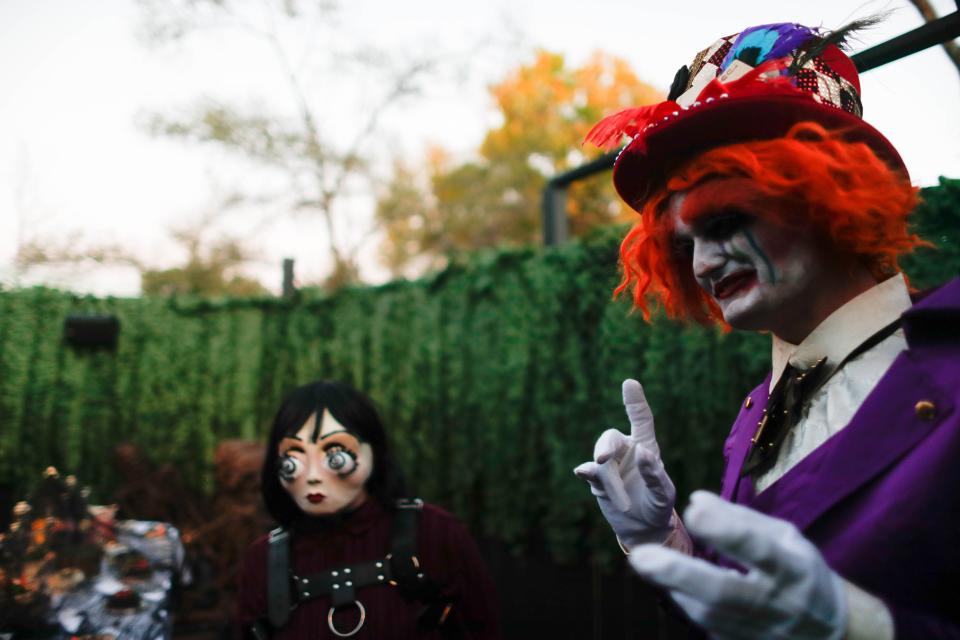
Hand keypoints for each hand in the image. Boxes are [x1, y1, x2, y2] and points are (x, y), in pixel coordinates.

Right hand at [574, 379, 675, 546]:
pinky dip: (586, 472)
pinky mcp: (596, 480)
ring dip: (609, 482)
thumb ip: (655, 474)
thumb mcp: (663, 494)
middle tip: (602, 459)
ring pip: (600, 462)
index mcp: (646, 447)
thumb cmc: (658, 506)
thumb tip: (642, 453)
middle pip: (610, 438)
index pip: (641, 420)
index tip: (629, 383)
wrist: (641, 528)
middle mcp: (626, 451)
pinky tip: (582, 473)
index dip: (635, 401)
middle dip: (605, 446)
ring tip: (624, 502)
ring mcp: (609, 465)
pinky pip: (588, 472)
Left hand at [628, 491, 846, 639]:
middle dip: (680, 574)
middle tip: (640, 556)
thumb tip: (696, 500)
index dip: (725, 529)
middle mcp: (777, 603)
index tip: (693, 507)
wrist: (830, 631)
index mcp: (793, 568)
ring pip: (709, 614)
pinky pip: (709, 627)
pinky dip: (685, 603)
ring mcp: (761, 632)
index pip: (758, 549)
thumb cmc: (800, 571)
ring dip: (674, 587)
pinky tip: (668, 582)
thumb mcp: (785, 537)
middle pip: (724, 593)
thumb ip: (740, 520)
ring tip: (646, 561)